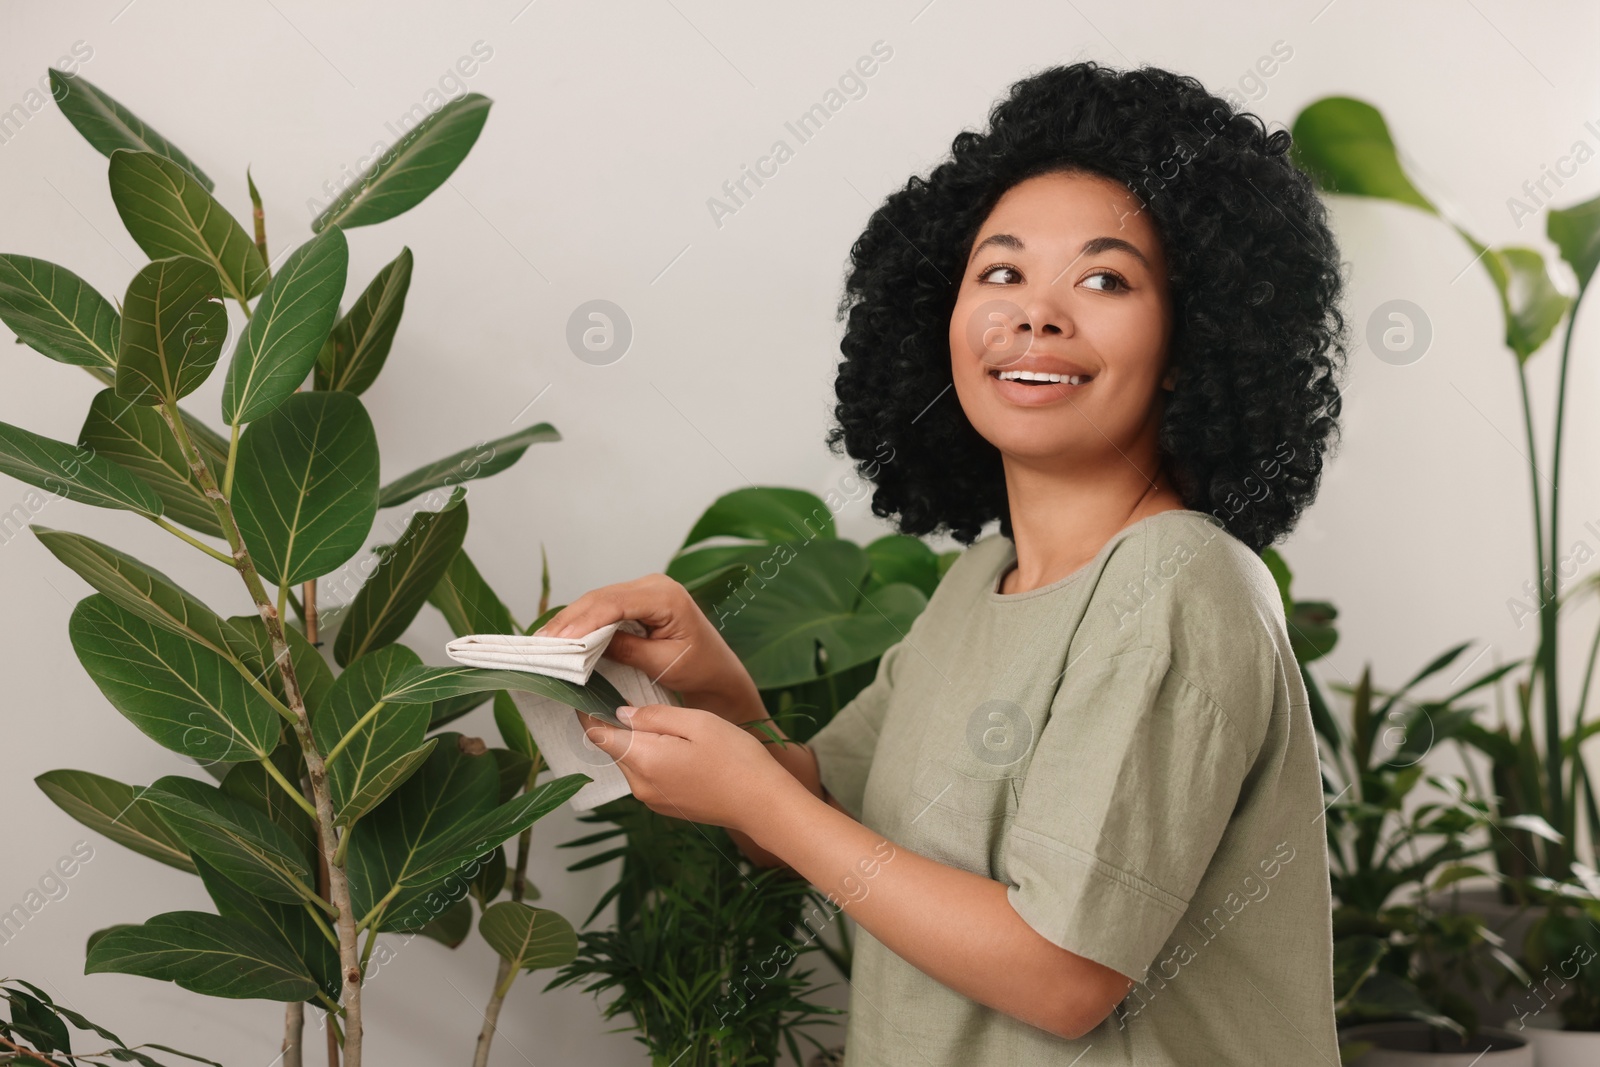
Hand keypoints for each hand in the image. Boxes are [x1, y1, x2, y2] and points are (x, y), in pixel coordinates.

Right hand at [536, 573, 759, 714]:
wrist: (717, 673)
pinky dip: (582, 621)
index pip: (614, 603)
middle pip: (600, 598)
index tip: (558, 640)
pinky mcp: (637, 601)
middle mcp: (654, 585)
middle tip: (539, 643)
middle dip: (568, 620)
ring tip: (543, 641)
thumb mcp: (663, 663)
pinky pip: (604, 607)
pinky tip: (562, 635)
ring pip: (597, 600)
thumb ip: (626, 649)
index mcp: (666, 596)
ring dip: (570, 620)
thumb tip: (587, 644)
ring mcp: (645, 590)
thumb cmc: (699, 669)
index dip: (582, 621)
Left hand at [574, 705, 791, 833]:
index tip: (583, 692)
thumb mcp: (696, 722)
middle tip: (626, 695)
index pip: (597, 734)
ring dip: (636, 742)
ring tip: (660, 721)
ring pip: (630, 761)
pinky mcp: (665, 807)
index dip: (587, 712)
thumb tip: (621, 713)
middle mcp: (640, 784)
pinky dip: (650, 758)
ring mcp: (652, 799)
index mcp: (644, 759)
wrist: (763, 804)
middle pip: (613, 748)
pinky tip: (675, 746)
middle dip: (614, 724)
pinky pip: (646, 776)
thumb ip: (654, 715)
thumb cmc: (736, 758)